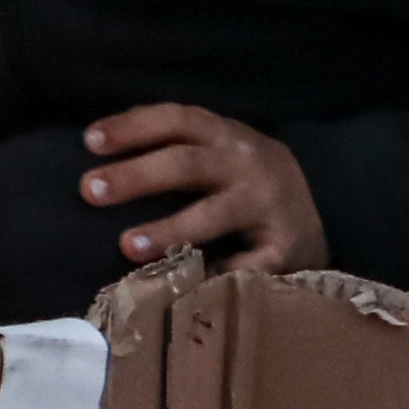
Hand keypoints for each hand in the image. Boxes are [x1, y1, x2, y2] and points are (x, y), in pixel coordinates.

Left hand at [78, 106, 323, 274]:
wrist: (319, 214)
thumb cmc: (243, 183)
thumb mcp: (218, 153)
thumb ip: (173, 148)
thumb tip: (99, 154)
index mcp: (225, 136)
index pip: (176, 120)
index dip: (132, 127)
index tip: (89, 142)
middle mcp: (247, 164)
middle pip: (186, 163)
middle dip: (135, 176)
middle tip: (89, 191)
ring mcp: (268, 205)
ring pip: (213, 214)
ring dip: (168, 229)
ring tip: (127, 246)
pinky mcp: (285, 248)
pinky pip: (246, 265)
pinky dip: (215, 275)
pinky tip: (183, 288)